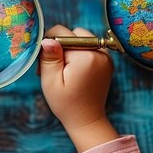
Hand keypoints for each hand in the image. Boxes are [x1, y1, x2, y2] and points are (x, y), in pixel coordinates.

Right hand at [40, 25, 118, 152]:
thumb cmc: (66, 104)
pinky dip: (80, 53)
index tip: (45, 64)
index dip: (49, 45)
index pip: (61, 32)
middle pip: (72, 33)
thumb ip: (49, 58)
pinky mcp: (107, 60)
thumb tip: (47, 39)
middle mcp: (99, 52)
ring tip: (64, 70)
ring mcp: (106, 56)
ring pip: (81, 38)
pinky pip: (89, 46)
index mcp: (85, 56)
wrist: (87, 120)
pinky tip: (74, 70)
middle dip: (61, 46)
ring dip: (70, 49)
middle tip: (54, 68)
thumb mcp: (51, 82)